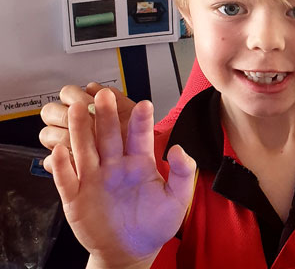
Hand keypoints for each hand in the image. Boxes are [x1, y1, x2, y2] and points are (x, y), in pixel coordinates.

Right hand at [50, 88, 195, 267]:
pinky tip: (60, 150)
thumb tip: (178, 148)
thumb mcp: (177, 198)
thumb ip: (182, 172)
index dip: (140, 121)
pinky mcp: (75, 197)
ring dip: (80, 130)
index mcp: (140, 162)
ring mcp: (94, 179)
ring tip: (78, 109)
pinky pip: (66, 178)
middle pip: (108, 136)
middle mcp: (115, 165)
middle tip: (104, 95)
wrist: (131, 251)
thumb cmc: (155, 224)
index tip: (143, 105)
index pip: (139, 136)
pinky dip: (61, 165)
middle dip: (106, 116)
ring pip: (85, 149)